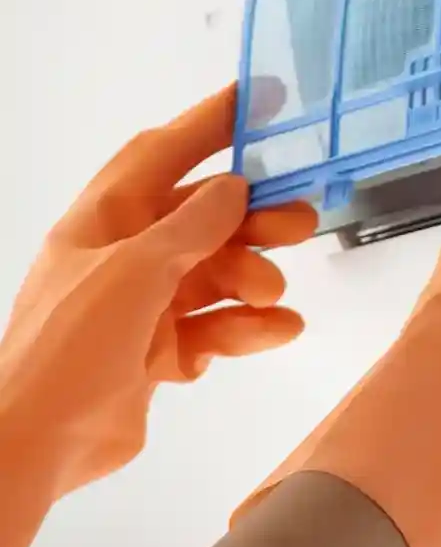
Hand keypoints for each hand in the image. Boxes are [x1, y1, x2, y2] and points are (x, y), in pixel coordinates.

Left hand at [0, 85, 316, 496]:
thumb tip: (233, 186)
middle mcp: (123, 256)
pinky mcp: (158, 352)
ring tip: (273, 294)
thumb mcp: (133, 272)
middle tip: (300, 223)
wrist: (33, 446)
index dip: (208, 124)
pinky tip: (278, 330)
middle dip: (254, 218)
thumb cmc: (68, 347)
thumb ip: (191, 226)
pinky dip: (248, 327)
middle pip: (203, 218)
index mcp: (103, 222)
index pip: (161, 154)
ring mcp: (142, 306)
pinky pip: (216, 327)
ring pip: (217, 273)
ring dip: (253, 278)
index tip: (263, 100)